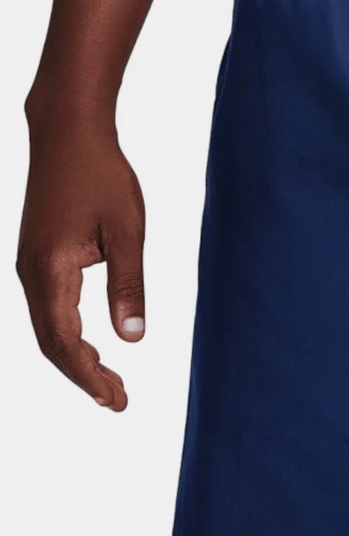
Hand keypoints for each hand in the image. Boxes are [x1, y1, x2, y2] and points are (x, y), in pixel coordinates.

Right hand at [17, 108, 145, 411]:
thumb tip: (133, 338)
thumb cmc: (101, 176)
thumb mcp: (127, 232)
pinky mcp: (36, 256)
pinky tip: (91, 344)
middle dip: (84, 376)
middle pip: (51, 343)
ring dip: (76, 358)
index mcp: (51, 271)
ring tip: (110, 382)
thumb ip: (128, 286)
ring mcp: (29, 264)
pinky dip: (68, 335)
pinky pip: (47, 308)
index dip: (89, 377)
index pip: (65, 342)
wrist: (67, 133)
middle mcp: (31, 273)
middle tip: (118, 402)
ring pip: (47, 328)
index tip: (115, 401)